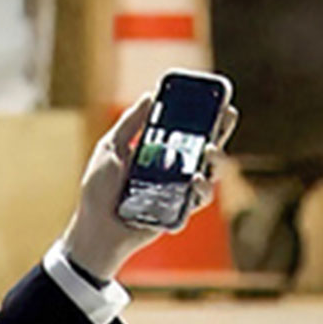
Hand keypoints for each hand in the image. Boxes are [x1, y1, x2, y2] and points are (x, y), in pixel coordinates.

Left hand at [61, 94, 238, 280]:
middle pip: (205, 147)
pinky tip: (197, 179)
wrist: (95, 228)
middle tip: (227, 115)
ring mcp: (178, 191)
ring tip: (209, 150)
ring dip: (216, 159)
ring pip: (209, 172)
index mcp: (157, 151)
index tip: (216, 98)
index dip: (203, 114)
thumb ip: (130, 124)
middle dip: (221, 130)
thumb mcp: (110, 148)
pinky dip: (202, 189)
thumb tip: (150, 95)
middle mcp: (172, 169)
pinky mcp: (179, 211)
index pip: (185, 129)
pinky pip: (199, 199)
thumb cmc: (98, 191)